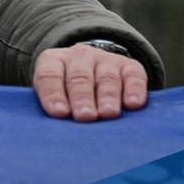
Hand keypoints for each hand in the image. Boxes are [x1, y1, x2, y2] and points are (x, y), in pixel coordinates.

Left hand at [32, 45, 148, 121]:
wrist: (92, 68)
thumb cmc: (65, 90)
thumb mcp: (52, 92)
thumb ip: (52, 105)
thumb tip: (57, 126)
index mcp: (53, 61)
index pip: (50, 76)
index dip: (54, 94)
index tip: (59, 112)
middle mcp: (80, 56)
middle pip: (80, 78)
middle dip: (82, 99)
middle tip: (85, 116)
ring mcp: (106, 59)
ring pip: (106, 79)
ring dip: (107, 97)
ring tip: (108, 113)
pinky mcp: (130, 66)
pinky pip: (133, 77)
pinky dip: (134, 90)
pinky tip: (133, 104)